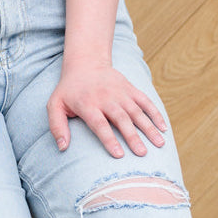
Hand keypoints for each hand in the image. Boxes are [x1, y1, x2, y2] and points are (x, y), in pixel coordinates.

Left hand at [47, 66, 166, 158]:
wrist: (86, 63)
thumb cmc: (69, 90)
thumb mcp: (54, 105)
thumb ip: (56, 126)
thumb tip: (62, 147)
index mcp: (87, 105)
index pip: (100, 124)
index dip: (109, 139)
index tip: (119, 154)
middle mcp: (106, 98)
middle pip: (121, 119)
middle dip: (133, 136)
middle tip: (142, 153)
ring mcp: (120, 93)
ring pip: (137, 111)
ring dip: (149, 127)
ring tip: (159, 144)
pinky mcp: (130, 88)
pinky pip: (145, 101)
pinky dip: (155, 114)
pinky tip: (163, 127)